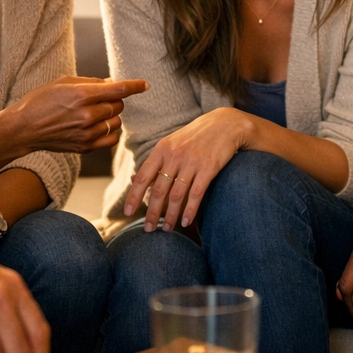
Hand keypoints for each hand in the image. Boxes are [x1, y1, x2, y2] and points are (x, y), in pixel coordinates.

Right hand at [5, 76, 146, 154]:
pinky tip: (99, 126)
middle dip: (114, 100)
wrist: (23, 129)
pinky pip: (111, 139)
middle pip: (118, 106)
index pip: (118, 90)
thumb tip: (111, 84)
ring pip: (116, 122)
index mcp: (81, 95)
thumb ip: (91, 82)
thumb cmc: (40, 101)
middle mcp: (86, 115)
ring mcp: (86, 134)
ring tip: (94, 113)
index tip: (145, 84)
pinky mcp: (85, 147)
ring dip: (111, 116)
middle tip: (99, 99)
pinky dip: (110, 131)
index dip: (134, 86)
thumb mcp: (63, 82)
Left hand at [123, 107, 255, 231]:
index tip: (127, 213)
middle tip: (148, 229)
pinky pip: (196, 193)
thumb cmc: (196, 137)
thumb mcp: (172, 144)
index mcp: (162, 149)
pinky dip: (190, 210)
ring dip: (170, 215)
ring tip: (167, 229)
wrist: (226, 124)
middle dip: (152, 212)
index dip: (134, 196)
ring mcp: (192, 161)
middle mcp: (175, 155)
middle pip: (159, 190)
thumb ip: (155, 163)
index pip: (143, 176)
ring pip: (177, 195)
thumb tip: (134, 181)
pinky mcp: (209, 167)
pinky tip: (186, 221)